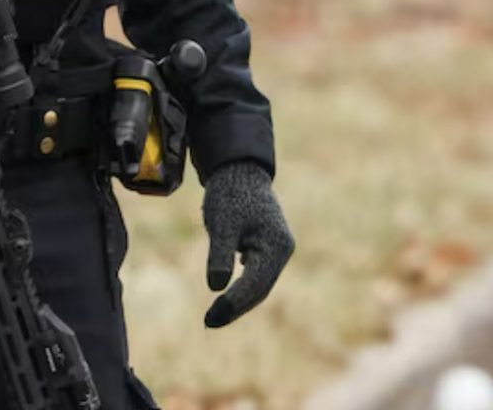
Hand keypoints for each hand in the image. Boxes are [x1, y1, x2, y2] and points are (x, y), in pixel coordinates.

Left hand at [201, 160, 293, 327]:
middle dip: (235, 308)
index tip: (211, 319)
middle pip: (260, 290)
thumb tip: (216, 287)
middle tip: (209, 322)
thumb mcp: (221, 224)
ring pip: (260, 284)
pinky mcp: (268, 247)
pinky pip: (257, 274)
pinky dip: (242, 287)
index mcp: (276, 247)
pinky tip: (226, 297)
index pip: (255, 285)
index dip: (233, 305)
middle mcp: (282, 251)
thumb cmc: (230, 194)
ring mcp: (277, 249)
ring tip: (215, 316)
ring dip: (239, 301)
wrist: (239, 169)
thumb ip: (220, 254)